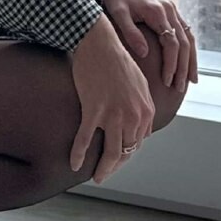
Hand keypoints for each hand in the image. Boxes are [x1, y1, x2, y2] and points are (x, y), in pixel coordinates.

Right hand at [70, 14, 155, 182]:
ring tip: (97, 177)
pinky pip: (85, 139)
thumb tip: (144, 131)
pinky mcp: (94, 110)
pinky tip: (74, 163)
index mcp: (146, 111)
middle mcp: (133, 116)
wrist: (100, 44)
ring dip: (103, 169)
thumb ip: (144, 108)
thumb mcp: (140, 84)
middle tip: (105, 174)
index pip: (138, 143)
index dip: (127, 155)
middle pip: (126, 151)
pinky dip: (78, 153)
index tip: (118, 160)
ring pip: (112, 152)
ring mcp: (114, 114)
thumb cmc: (117, 60)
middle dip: (116, 166)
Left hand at [101, 0, 197, 92]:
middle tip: (179, 88)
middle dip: (183, 67)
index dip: (171, 64)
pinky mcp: (172, 11)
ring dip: (191, 60)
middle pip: (184, 43)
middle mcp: (170, 10)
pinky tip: (189, 63)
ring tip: (191, 81)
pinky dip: (190, 48)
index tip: (167, 81)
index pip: (171, 43)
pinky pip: (185, 31)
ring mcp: (173, 10)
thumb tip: (144, 53)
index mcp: (158, 12)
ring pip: (189, 38)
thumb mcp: (118, 13)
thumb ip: (130, 33)